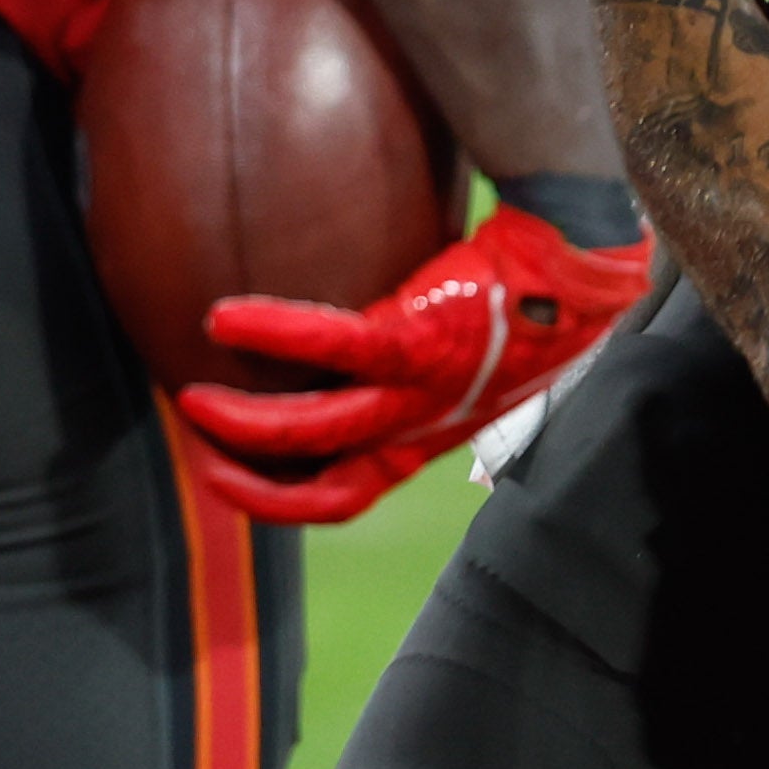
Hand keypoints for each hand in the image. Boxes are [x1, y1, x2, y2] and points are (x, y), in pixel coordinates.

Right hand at [172, 204, 650, 524]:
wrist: (578, 266)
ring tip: (190, 397)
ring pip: (313, 430)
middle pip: (319, 486)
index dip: (281, 502)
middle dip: (250, 484)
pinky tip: (223, 316)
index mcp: (424, 437)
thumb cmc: (525, 300)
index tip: (229, 479)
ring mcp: (418, 389)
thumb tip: (364, 335)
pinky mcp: (417, 335)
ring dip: (244, 425)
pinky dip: (273, 332)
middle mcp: (418, 428)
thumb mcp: (471, 355)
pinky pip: (330, 343)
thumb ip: (416, 359)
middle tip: (196, 451)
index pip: (344, 495)